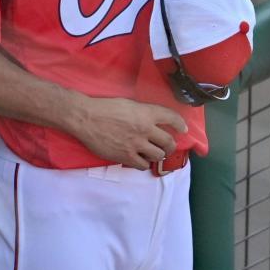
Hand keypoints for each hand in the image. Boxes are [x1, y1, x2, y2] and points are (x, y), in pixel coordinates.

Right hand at [67, 95, 188, 168]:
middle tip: (168, 146)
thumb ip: (142, 113)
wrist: (86, 118)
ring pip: (158, 155)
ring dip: (157, 155)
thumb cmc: (104, 107)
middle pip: (168, 142)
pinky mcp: (126, 156)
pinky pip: (142, 165)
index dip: (180, 124)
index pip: (171, 118)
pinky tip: (139, 160)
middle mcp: (145, 129)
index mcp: (146, 113)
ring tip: (153, 153)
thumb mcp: (128, 104)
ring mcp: (136, 144)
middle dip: (171, 145)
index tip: (183, 129)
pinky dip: (143, 163)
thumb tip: (150, 121)